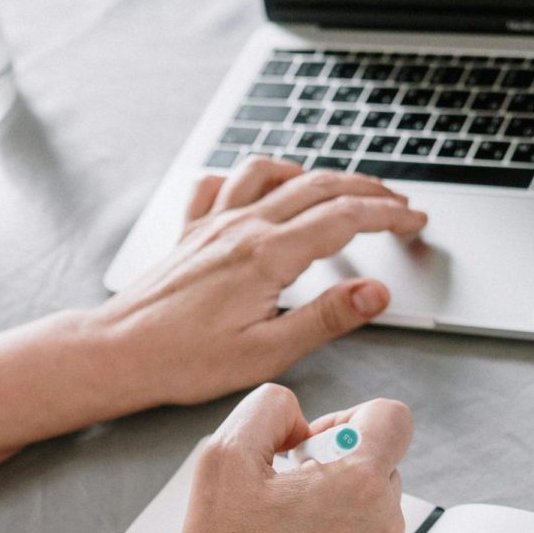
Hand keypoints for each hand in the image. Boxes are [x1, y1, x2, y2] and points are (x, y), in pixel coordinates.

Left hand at [92, 157, 426, 405]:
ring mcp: (211, 224)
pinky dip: (248, 176)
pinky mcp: (190, 232)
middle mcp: (240, 228)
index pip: (344, 217)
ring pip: (270, 173)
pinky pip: (220, 183)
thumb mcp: (266, 353)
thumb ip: (325, 318)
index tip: (414, 220)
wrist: (119, 351)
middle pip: (317, 187)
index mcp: (266, 256)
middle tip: (397, 204)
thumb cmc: (183, 359)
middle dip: (366, 190)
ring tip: (339, 187)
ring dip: (312, 173)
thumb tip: (375, 292)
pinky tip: (258, 188)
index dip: (388, 215)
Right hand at [170, 384, 411, 532]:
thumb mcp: (223, 458)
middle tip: (285, 494)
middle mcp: (383, 528)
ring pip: (373, 512)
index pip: (392, 418)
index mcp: (355, 485)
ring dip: (336, 511)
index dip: (350, 418)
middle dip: (334, 468)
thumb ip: (268, 410)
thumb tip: (295, 415)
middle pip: (379, 466)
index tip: (315, 444)